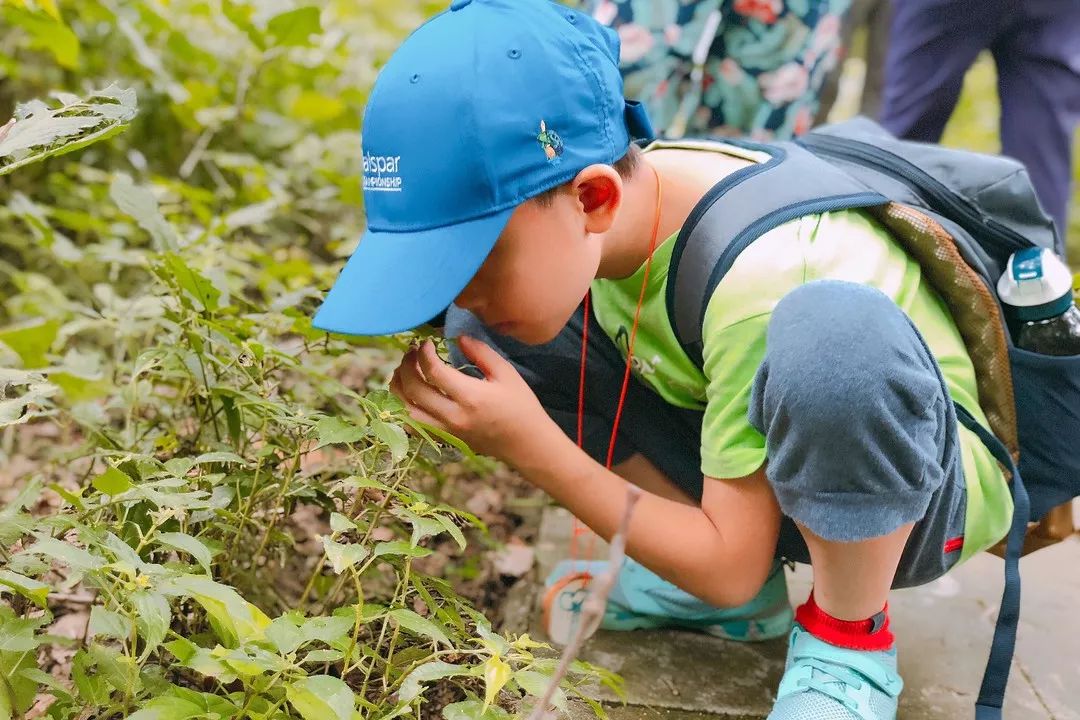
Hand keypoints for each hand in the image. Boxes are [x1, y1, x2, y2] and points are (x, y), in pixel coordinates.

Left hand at [389, 337, 556, 462]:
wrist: (526, 443)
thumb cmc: (520, 406)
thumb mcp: (506, 374)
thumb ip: (481, 353)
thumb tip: (458, 338)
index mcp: (471, 397)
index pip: (433, 371)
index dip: (424, 353)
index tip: (426, 342)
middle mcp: (453, 416)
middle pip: (413, 389)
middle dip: (406, 366)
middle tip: (412, 352)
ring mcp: (446, 430)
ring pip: (406, 410)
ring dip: (397, 387)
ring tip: (403, 371)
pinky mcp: (444, 438)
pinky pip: (412, 425)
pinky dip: (402, 409)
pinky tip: (407, 394)